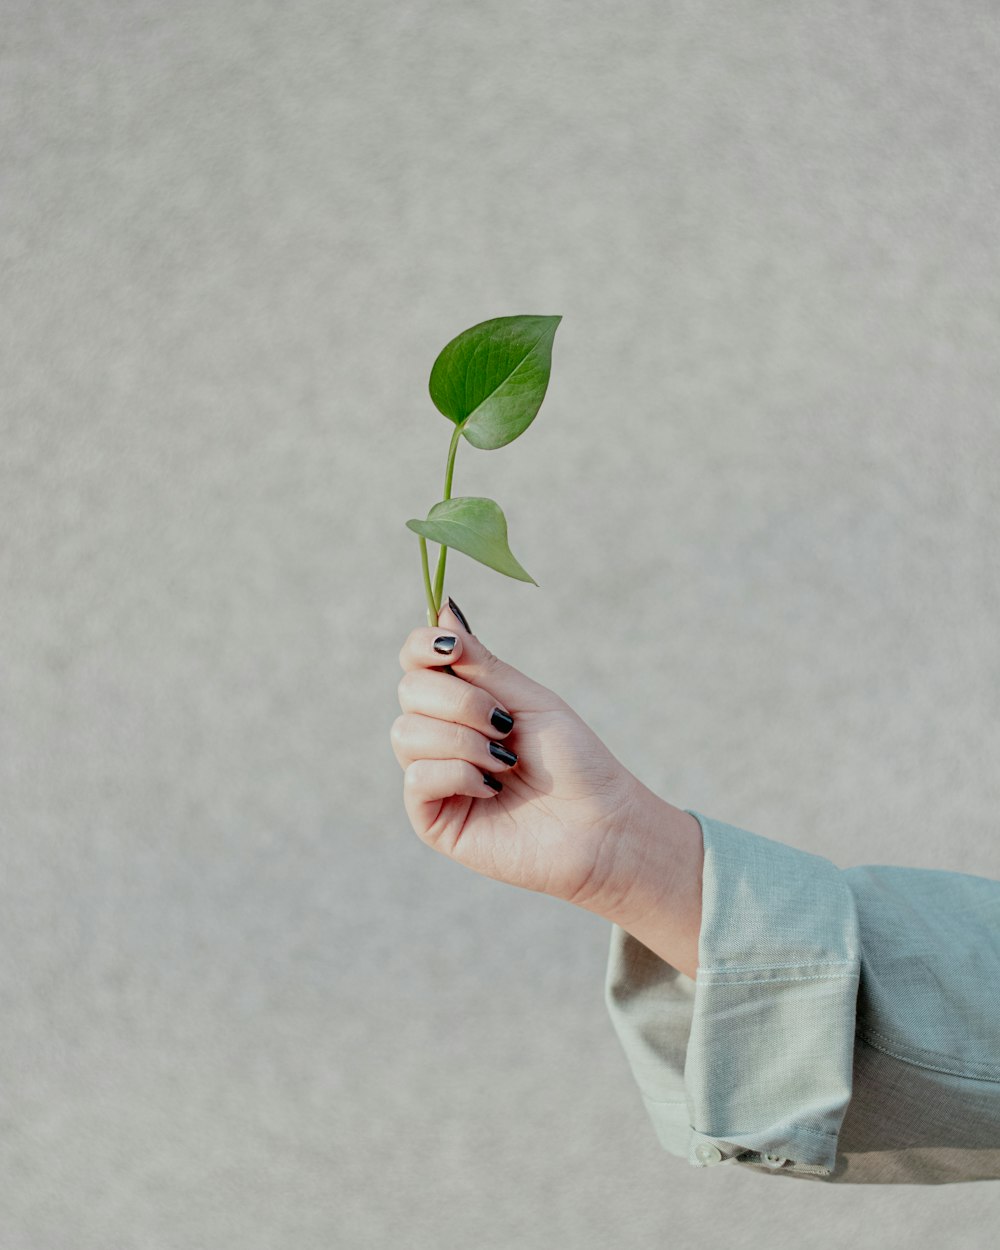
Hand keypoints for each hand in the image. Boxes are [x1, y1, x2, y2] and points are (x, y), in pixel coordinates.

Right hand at [392, 600, 702, 974]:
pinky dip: (459, 774)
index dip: (423, 645)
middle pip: (409, 690)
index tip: (452, 646)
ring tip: (505, 761)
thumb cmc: (573, 762)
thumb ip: (481, 663)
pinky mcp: (432, 818)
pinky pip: (418, 777)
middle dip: (460, 700)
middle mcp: (440, 735)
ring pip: (406, 733)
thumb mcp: (528, 700)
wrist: (601, 826)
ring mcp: (433, 777)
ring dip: (464, 740)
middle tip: (505, 723)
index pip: (415, 661)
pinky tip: (492, 788)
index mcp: (462, 702)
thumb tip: (443, 610)